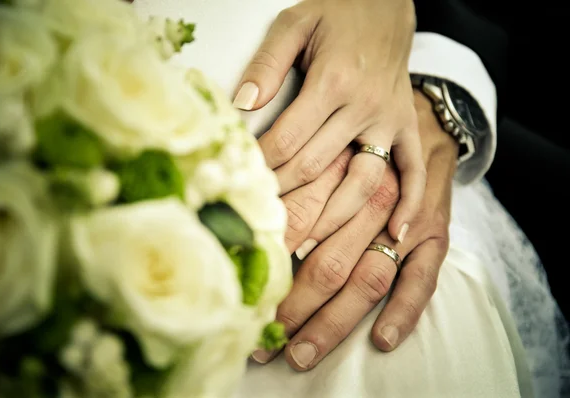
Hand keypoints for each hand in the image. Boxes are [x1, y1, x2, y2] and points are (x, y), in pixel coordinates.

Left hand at [235, 0, 425, 246]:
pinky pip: (413, 171)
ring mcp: (390, 120)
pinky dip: (408, 204)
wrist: (385, 6)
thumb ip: (267, 64)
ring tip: (308, 249)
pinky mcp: (407, 127)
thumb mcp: (294, 24)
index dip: (262, 169)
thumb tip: (241, 105)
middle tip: (265, 235)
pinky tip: (395, 235)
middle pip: (319, 166)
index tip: (244, 192)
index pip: (289, 140)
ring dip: (335, 218)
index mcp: (333, 82)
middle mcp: (365, 107)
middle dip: (288, 201)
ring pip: (364, 180)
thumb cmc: (336, 14)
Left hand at [253, 90, 458, 368]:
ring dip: (333, 317)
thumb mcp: (306, 43)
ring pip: (368, 272)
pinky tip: (384, 337)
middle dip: (291, 301)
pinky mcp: (434, 224)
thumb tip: (231, 119)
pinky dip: (406, 305)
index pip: (294, 209)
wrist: (425, 100)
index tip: (237, 283)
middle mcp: (375, 186)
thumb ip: (269, 76)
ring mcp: (407, 210)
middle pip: (328, 257)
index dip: (265, 250)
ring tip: (300, 350)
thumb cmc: (364, 90)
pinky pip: (425, 271)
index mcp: (341, 152)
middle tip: (260, 334)